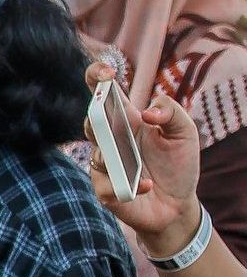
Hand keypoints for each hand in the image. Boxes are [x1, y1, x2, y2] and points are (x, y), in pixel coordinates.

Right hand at [82, 60, 201, 254]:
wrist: (177, 204)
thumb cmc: (178, 164)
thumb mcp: (185, 132)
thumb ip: (171, 111)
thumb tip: (146, 113)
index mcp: (126, 119)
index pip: (103, 92)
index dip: (97, 77)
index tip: (106, 72)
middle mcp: (110, 140)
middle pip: (91, 121)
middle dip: (96, 117)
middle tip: (107, 116)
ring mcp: (104, 165)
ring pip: (96, 153)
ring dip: (114, 156)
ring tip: (138, 164)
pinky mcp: (105, 190)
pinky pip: (107, 185)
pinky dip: (128, 185)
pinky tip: (146, 185)